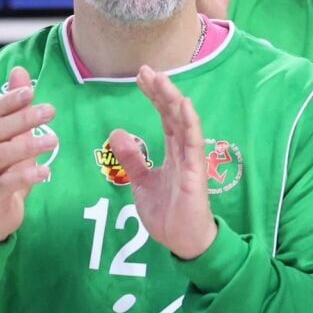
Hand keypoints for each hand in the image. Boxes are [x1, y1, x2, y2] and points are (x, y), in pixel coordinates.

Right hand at [0, 66, 55, 242]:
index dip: (9, 100)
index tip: (31, 91)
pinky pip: (6, 184)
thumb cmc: (7, 170)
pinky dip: (26, 176)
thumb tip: (19, 71)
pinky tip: (46, 172)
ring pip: (1, 155)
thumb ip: (17, 107)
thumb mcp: (14, 137)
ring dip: (28, 145)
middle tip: (51, 111)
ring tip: (54, 141)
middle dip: (23, 119)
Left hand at [109, 66, 214, 260]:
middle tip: (147, 70)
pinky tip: (184, 105)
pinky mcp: (195, 173)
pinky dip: (190, 123)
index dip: (154, 96)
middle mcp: (184, 151)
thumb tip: (117, 133)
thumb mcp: (141, 183)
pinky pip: (194, 144)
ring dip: (173, 100)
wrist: (182, 242)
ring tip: (161, 80)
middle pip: (173, 115)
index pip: (164, 118)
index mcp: (173, 152)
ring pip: (184, 124)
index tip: (141, 77)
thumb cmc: (167, 214)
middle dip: (161, 91)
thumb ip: (132, 159)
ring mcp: (191, 160)